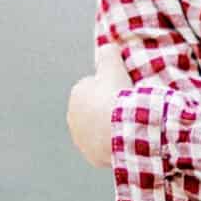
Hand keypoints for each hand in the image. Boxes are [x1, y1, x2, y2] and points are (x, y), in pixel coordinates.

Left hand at [66, 41, 128, 169]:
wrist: (125, 129)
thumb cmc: (118, 98)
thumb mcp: (114, 68)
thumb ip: (108, 54)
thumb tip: (107, 44)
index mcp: (76, 94)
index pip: (93, 89)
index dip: (110, 90)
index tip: (123, 94)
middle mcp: (73, 117)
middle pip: (94, 111)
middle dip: (106, 110)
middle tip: (127, 111)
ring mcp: (81, 139)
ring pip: (97, 131)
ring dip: (108, 129)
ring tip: (127, 127)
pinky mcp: (91, 155)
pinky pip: (103, 149)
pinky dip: (112, 146)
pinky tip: (124, 142)